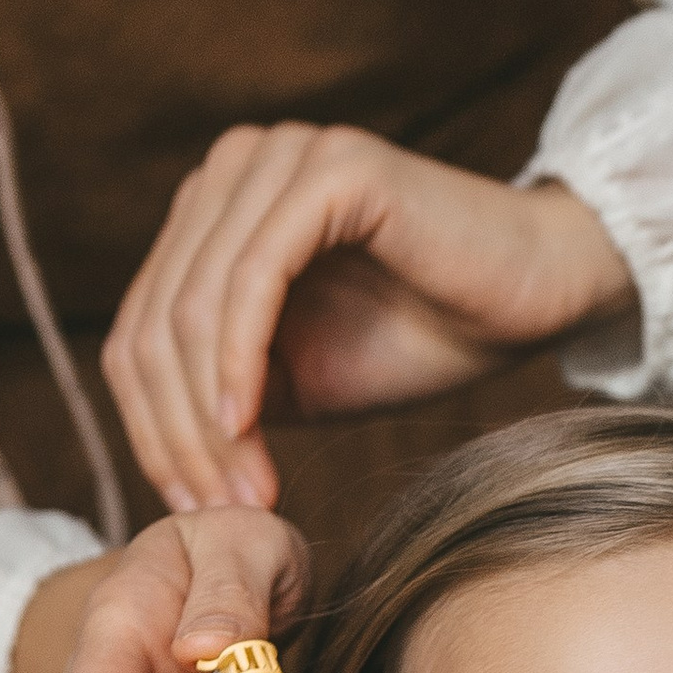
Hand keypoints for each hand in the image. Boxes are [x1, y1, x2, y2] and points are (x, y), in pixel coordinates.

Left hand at [101, 123, 634, 511]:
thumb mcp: (295, 381)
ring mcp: (279, 158)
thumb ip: (217, 396)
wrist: (533, 298)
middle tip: (214, 513)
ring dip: (204, 414)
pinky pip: (252, 278)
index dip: (149, 429)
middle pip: (152, 322)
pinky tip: (245, 423)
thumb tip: (156, 453)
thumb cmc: (423, 335)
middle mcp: (233, 166)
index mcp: (212, 208)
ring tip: (243, 487)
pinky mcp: (330, 170)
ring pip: (191, 306)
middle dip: (174, 433)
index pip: (138, 329)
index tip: (187, 507)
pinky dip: (237, 360)